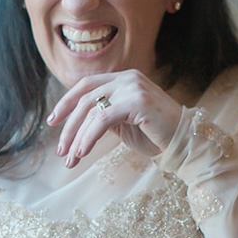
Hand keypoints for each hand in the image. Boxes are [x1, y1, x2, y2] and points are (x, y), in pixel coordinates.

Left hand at [47, 70, 184, 165]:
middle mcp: (127, 78)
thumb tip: (76, 124)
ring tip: (70, 159)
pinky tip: (82, 153)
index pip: (86, 85)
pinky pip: (102, 120)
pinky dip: (88, 138)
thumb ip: (103, 115)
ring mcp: (133, 87)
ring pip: (91, 110)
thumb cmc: (155, 136)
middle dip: (68, 126)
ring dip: (76, 137)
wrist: (184, 142)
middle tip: (60, 149)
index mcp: (123, 78)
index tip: (53, 121)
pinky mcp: (137, 102)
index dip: (67, 102)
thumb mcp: (123, 123)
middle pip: (85, 98)